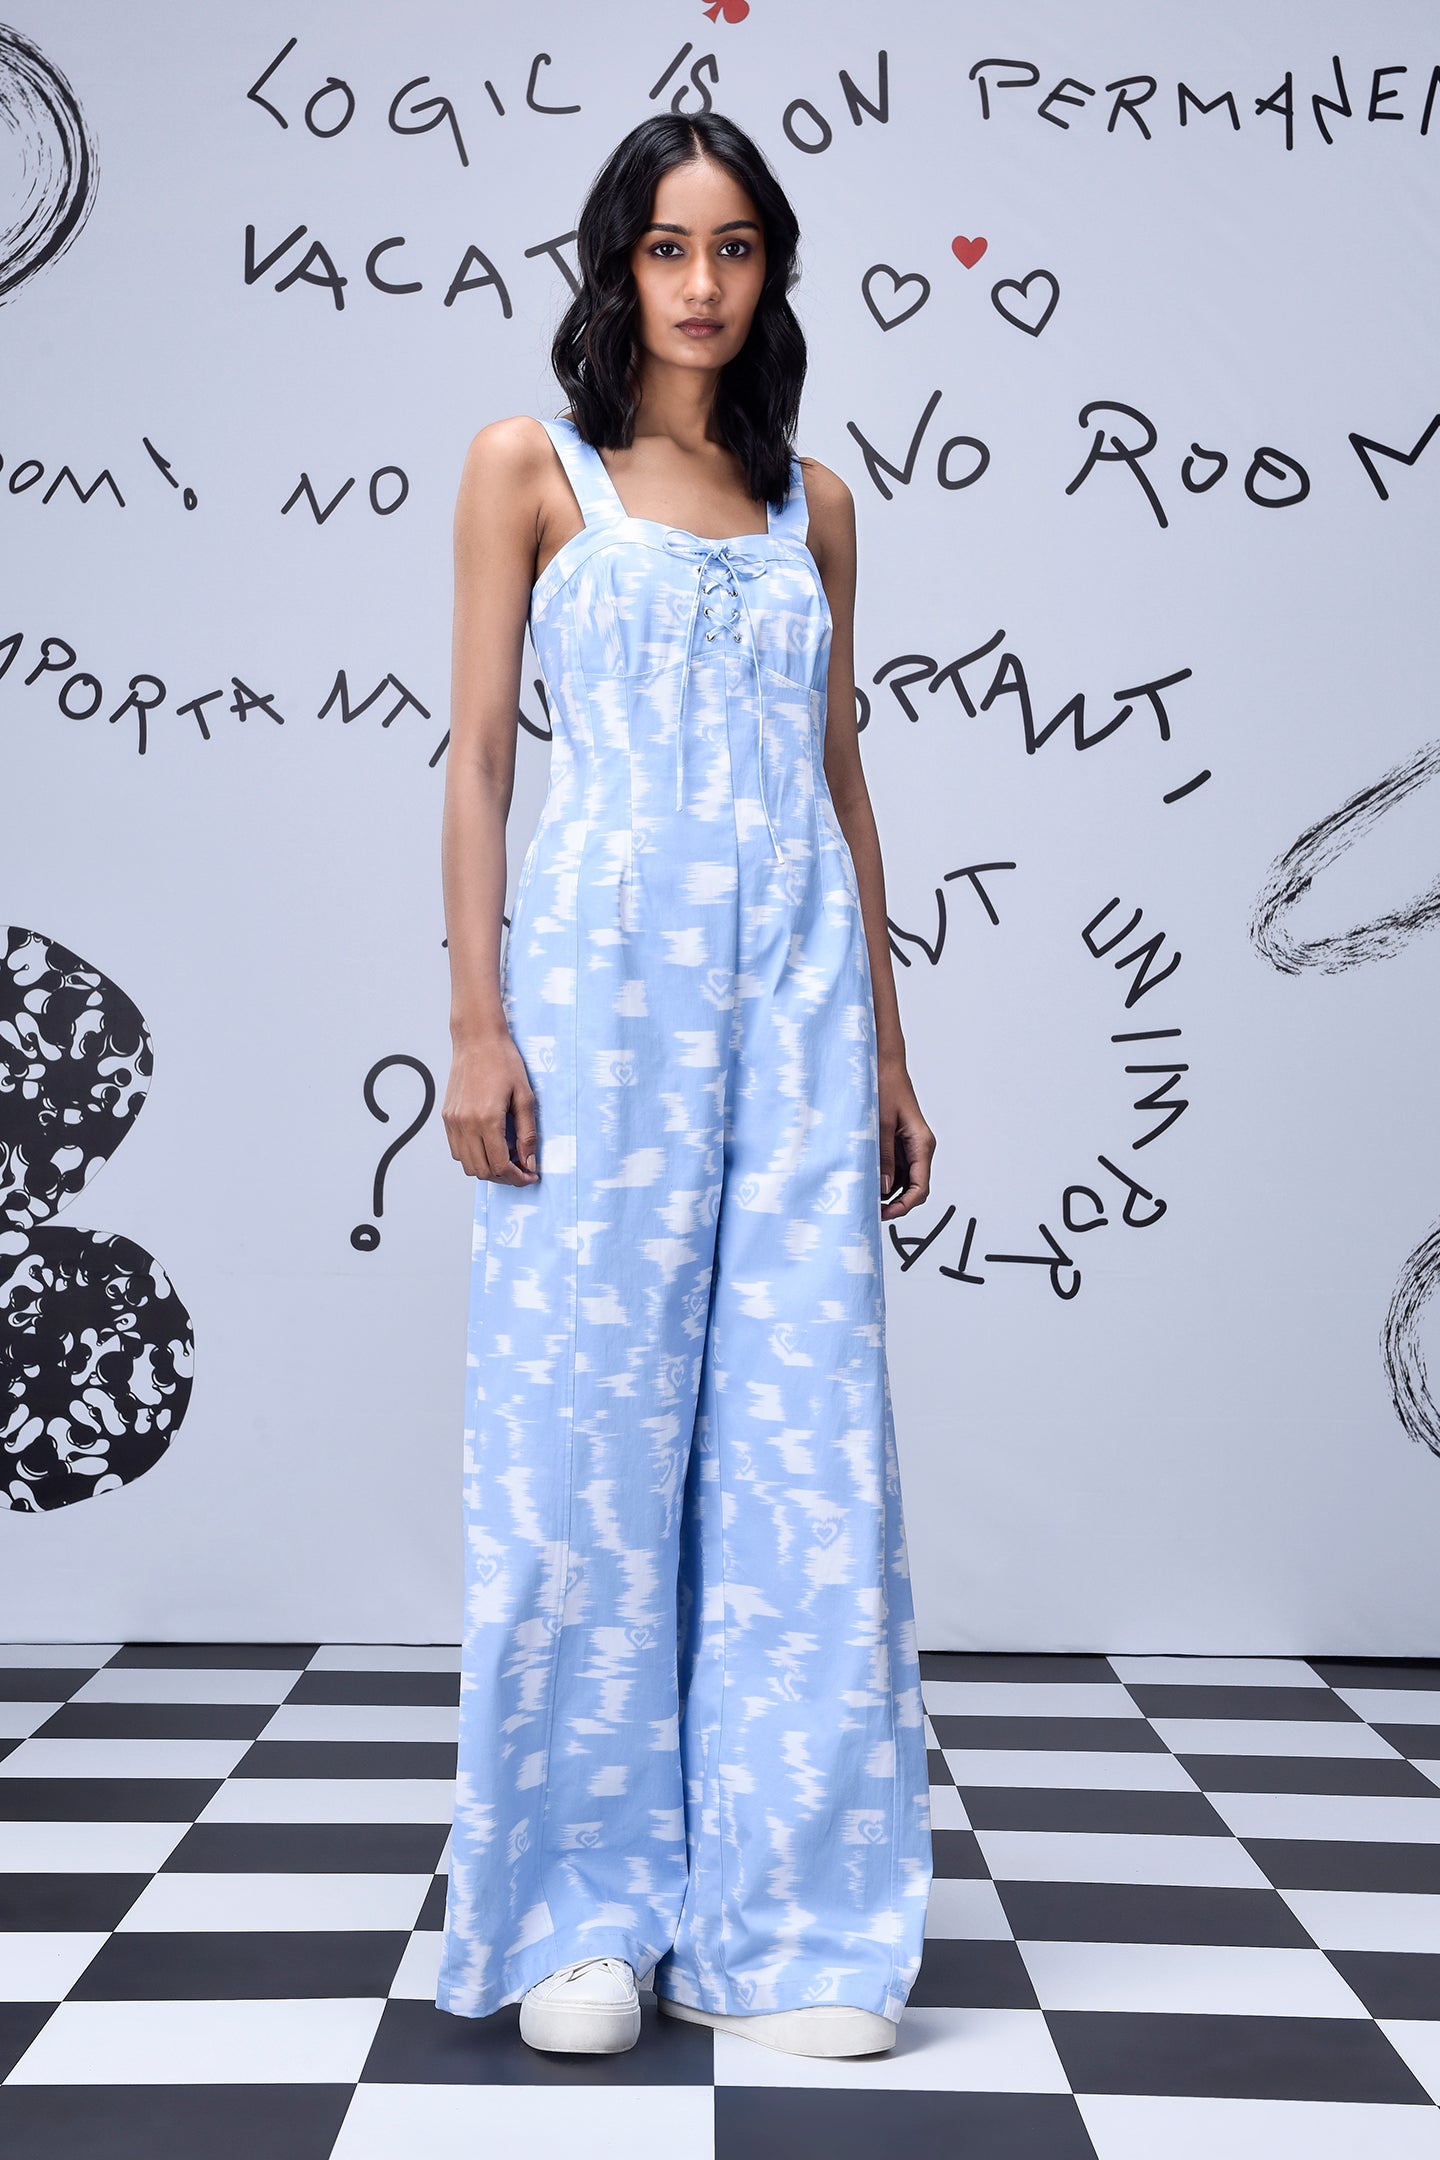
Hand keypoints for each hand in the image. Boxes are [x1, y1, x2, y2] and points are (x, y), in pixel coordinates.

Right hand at [443, 1030, 539, 1184]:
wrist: (477, 1040)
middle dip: (504, 1177)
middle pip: (482, 1171)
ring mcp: (453, 1121)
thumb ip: (527, 1134)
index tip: (530, 1176)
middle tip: (521, 1169)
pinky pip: (456, 1150)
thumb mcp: (525, 1097)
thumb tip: (529, 1162)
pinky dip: (473, 1156)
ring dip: (487, 1168)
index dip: (517, 1178)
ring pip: (467, 1164)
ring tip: (506, 1157)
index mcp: (487, 1119)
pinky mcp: (447, 1117)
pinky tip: (490, 1145)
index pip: (500, 1166)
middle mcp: (466, 1124)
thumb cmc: (503, 1062)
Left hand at [878, 1054, 934, 1220]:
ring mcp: (908, 1146)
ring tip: (865, 1198)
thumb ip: (884, 1157)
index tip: (885, 1213)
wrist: (883, 1064)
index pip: (921, 1186)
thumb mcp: (881, 1123)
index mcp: (921, 1143)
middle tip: (871, 1211)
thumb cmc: (885, 1086)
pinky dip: (883, 1178)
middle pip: (914, 1188)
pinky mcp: (897, 1142)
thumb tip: (885, 1188)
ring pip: (903, 1180)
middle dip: (895, 1202)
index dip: (905, 1205)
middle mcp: (919, 1147)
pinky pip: (894, 1168)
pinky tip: (866, 1182)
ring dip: (888, 1192)